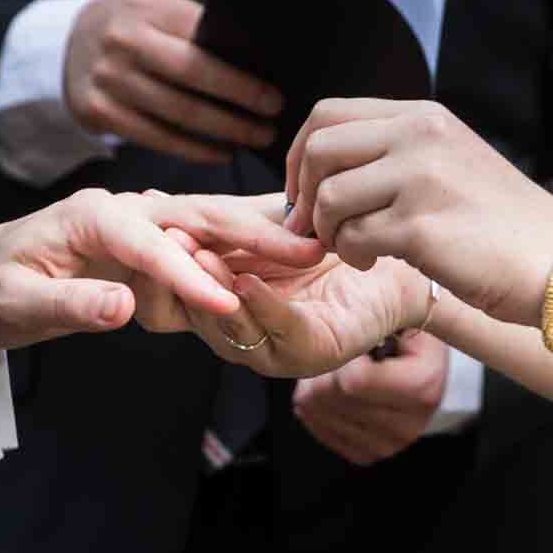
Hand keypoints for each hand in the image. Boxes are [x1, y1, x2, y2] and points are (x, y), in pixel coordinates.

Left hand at [0, 189, 323, 353]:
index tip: (231, 304)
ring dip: (262, 233)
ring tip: (317, 245)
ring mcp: (140, 219)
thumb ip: (71, 306)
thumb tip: (125, 305)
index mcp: (92, 216)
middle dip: (255, 235)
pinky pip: (206, 237)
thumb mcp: (15, 306)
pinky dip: (246, 241)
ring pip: (211, 221)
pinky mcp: (149, 236)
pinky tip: (288, 247)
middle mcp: (123, 207)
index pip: (154, 244)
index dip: (193, 276)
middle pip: (200, 217)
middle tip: (311, 252)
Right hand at [64, 0, 283, 162]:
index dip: (241, 76)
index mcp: (146, 8)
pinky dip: (193, 150)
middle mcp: (122, 41)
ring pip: (175, 115)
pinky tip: (220, 152)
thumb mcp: (158, 8)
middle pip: (191, 80)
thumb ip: (196, 29)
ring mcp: (106, 79)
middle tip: (273, 123)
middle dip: (238, 106)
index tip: (275, 95)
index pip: (202, 43)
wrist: (66, 42)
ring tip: (254, 140)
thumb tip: (257, 63)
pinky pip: (154, 138)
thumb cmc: (132, 25)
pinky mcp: (96, 112)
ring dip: (222, 133)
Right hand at [137, 202, 433, 378]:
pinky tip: (247, 281)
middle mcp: (249, 334)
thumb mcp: (272, 231)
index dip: (164, 265)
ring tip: (200, 258)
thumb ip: (230, 224)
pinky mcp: (313, 353)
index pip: (182, 292)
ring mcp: (279, 350)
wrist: (400, 267)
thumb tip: (160, 199)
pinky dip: (262, 305)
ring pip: (232, 326)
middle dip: (179, 280)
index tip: (152, 228)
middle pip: (198, 314)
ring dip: (214, 290)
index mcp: (230, 307)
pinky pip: (279, 330)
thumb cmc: (336, 249)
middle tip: (165, 244)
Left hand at [285, 99, 552, 325]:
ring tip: (356, 248)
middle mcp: (420, 135)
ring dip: (329, 232)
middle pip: (319, 149)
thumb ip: (395, 152)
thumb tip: (325, 162)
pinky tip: (376, 262)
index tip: (304, 190)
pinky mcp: (421, 226)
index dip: (302, 154)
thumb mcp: (450, 162)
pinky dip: (353, 255)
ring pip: (330, 197)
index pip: (329, 114)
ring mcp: (421, 178)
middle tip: (314, 228)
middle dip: (304, 193)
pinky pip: (352, 238)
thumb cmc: (501, 225)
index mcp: (423, 116)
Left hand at [293, 331, 449, 466]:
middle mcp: (412, 423)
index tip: (354, 341)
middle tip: (338, 354)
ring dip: (316, 388)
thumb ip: (373, 317)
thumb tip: (339, 332)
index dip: (342, 354)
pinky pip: (323, 433)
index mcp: (424, 385)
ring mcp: (391, 444)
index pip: (353, 381)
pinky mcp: (370, 453)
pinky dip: (317, 410)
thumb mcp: (400, 309)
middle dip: (324, 370)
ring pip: (322, 415)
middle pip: (333, 399)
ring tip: (337, 371)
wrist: (420, 357)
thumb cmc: (406, 329)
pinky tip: (331, 393)